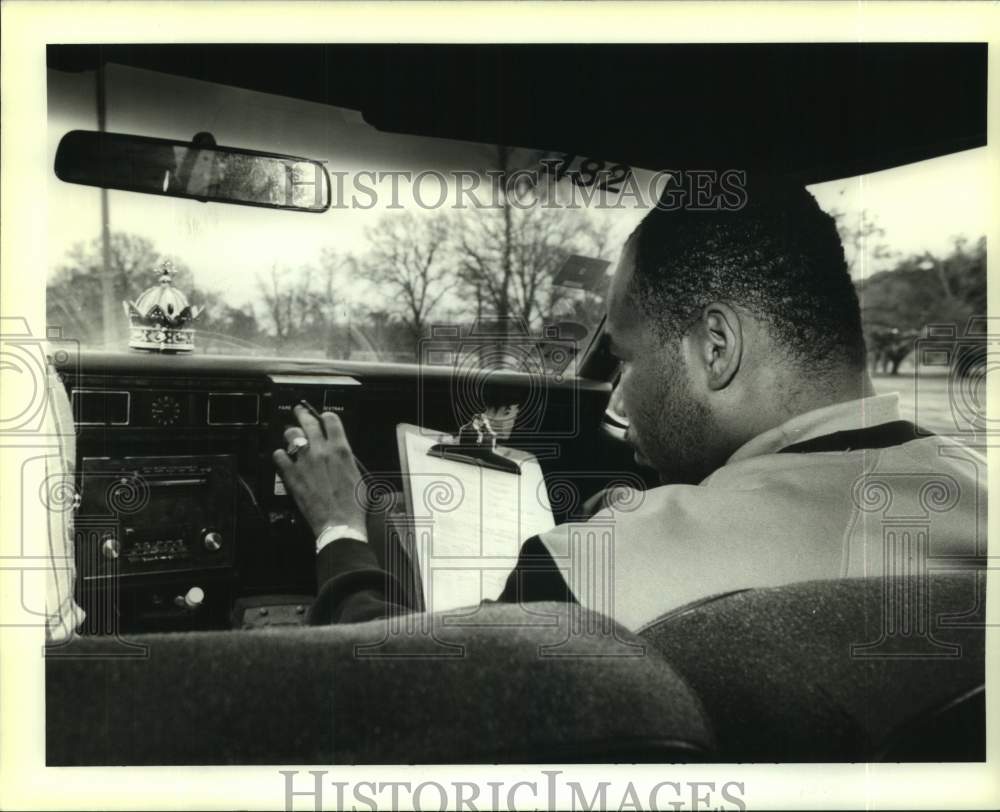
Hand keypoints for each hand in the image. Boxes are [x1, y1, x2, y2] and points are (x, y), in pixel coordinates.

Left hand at [272, 405, 366, 536]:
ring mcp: (304, 461)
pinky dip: (280, 455)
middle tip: (299, 412)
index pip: (330, 419)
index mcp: (341, 449)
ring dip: (291, 434)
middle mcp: (321, 450)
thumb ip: (346, 459)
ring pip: (291, 434)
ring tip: (291, 436)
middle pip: (308, 421)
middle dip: (303, 414)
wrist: (340, 524)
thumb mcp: (358, 475)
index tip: (323, 418)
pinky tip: (283, 458)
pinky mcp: (291, 475)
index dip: (325, 417)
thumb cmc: (353, 505)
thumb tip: (340, 455)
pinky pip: (278, 456)